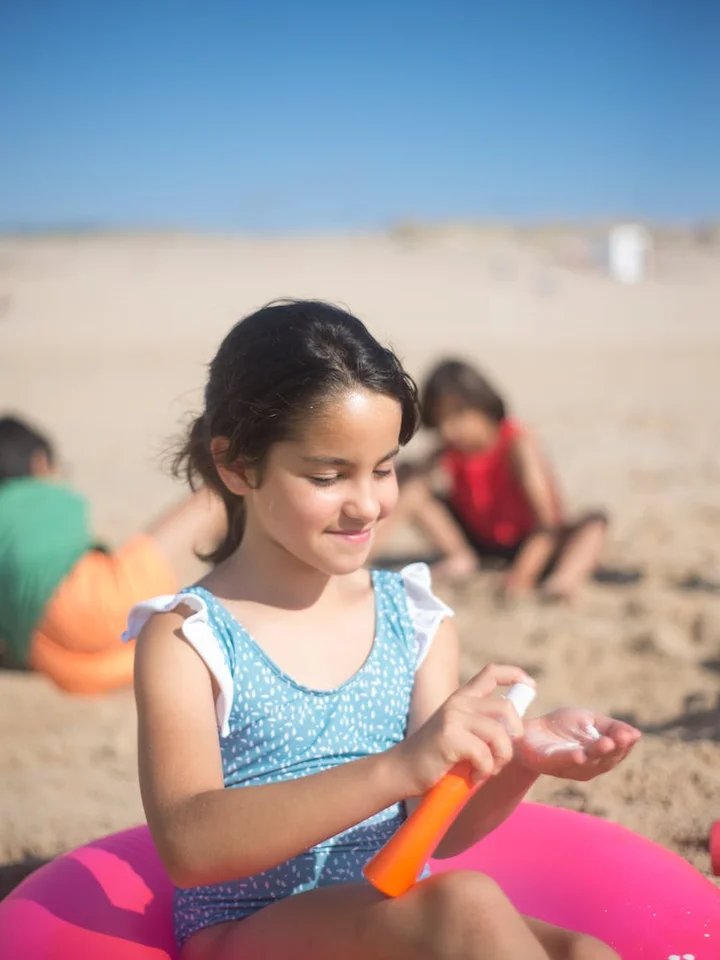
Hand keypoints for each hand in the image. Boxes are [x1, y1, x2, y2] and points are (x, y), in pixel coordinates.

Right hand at [394, 664, 534, 795]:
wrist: (402, 770)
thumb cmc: (435, 756)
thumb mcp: (459, 732)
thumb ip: (482, 724)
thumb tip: (516, 729)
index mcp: (462, 698)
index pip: (492, 673)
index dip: (515, 675)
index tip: (530, 686)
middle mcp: (458, 702)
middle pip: (505, 706)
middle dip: (515, 734)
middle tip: (503, 756)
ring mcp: (453, 717)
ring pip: (500, 734)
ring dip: (500, 759)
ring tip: (487, 770)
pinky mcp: (450, 736)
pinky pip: (485, 755)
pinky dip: (485, 771)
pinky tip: (473, 776)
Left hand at [514, 708, 640, 780]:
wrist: (528, 731)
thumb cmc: (561, 728)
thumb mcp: (589, 721)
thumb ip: (611, 727)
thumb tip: (636, 733)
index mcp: (599, 756)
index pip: (618, 752)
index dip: (625, 744)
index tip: (633, 734)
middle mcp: (587, 766)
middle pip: (606, 760)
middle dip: (616, 749)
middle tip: (623, 737)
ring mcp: (569, 767)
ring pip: (588, 762)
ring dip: (598, 753)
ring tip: (607, 742)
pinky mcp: (550, 763)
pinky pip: (563, 762)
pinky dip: (572, 758)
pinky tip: (580, 754)